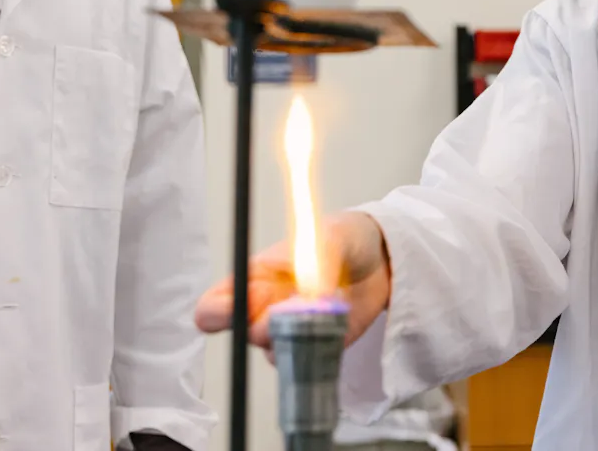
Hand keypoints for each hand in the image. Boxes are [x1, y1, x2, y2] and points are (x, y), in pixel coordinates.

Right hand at [194, 210, 391, 349]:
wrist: (382, 257)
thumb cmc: (344, 238)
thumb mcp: (329, 237)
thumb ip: (317, 263)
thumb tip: (312, 294)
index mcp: (257, 277)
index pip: (217, 303)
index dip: (215, 311)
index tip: (232, 309)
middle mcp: (268, 308)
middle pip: (242, 333)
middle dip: (258, 329)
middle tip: (281, 316)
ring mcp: (292, 330)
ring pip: (274, 352)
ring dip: (293, 339)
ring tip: (321, 314)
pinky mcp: (319, 345)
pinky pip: (309, 360)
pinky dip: (320, 348)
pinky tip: (337, 326)